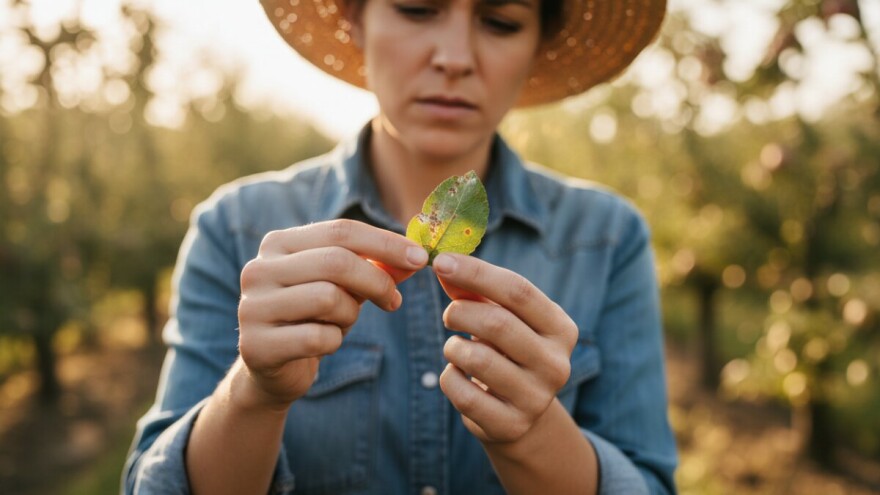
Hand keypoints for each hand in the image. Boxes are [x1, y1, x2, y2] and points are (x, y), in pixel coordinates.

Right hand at [236, 219, 428, 409]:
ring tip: (343, 323)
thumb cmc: (313, 317)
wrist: (272, 368)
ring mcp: (252, 307)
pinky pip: (318, 337)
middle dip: (377, 281)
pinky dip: (334, 341)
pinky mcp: (256, 346)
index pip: (341, 231)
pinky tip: (324, 344)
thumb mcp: (345, 286)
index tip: (420, 258)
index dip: (385, 243)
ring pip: (328, 298)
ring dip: (350, 315)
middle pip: (336, 261)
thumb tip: (417, 257)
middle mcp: (258, 269)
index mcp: (278, 244)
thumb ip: (377, 268)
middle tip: (394, 300)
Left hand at [432, 253, 577, 444]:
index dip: (477, 273)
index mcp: (561, 328)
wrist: (520, 417)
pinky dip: (449, 378)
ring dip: (453, 348)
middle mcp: (556, 364)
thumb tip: (443, 265)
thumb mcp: (502, 318)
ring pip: (477, 359)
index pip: (519, 291)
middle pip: (497, 323)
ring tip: (456, 349)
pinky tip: (458, 376)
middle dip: (460, 312)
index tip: (441, 262)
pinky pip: (463, 393)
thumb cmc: (507, 353)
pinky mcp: (511, 425)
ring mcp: (537, 398)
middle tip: (449, 315)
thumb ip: (474, 292)